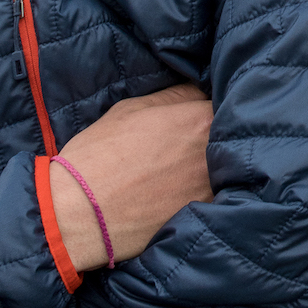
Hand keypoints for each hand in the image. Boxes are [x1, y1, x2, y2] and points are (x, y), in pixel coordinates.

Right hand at [44, 82, 214, 275]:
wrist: (78, 215)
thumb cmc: (99, 155)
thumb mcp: (132, 108)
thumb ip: (175, 96)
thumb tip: (198, 91)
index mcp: (201, 118)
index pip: (227, 102)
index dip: (213, 108)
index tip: (202, 114)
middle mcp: (215, 151)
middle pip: (230, 136)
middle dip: (217, 135)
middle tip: (192, 143)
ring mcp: (213, 187)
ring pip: (226, 167)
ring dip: (215, 165)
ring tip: (185, 170)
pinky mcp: (203, 216)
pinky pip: (216, 197)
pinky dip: (205, 192)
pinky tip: (183, 193)